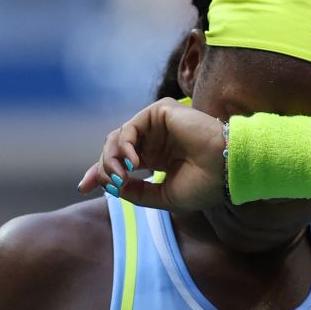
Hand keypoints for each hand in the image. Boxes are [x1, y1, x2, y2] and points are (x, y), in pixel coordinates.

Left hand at [78, 98, 226, 211]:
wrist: (227, 171)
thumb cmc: (204, 186)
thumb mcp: (164, 197)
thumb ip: (137, 192)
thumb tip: (112, 187)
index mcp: (158, 158)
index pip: (121, 161)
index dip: (100, 173)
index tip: (84, 187)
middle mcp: (156, 140)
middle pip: (115, 148)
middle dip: (102, 166)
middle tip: (104, 182)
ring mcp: (158, 126)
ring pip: (118, 137)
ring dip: (111, 158)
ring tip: (121, 175)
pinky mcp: (161, 112)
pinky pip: (130, 126)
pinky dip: (125, 145)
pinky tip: (133, 162)